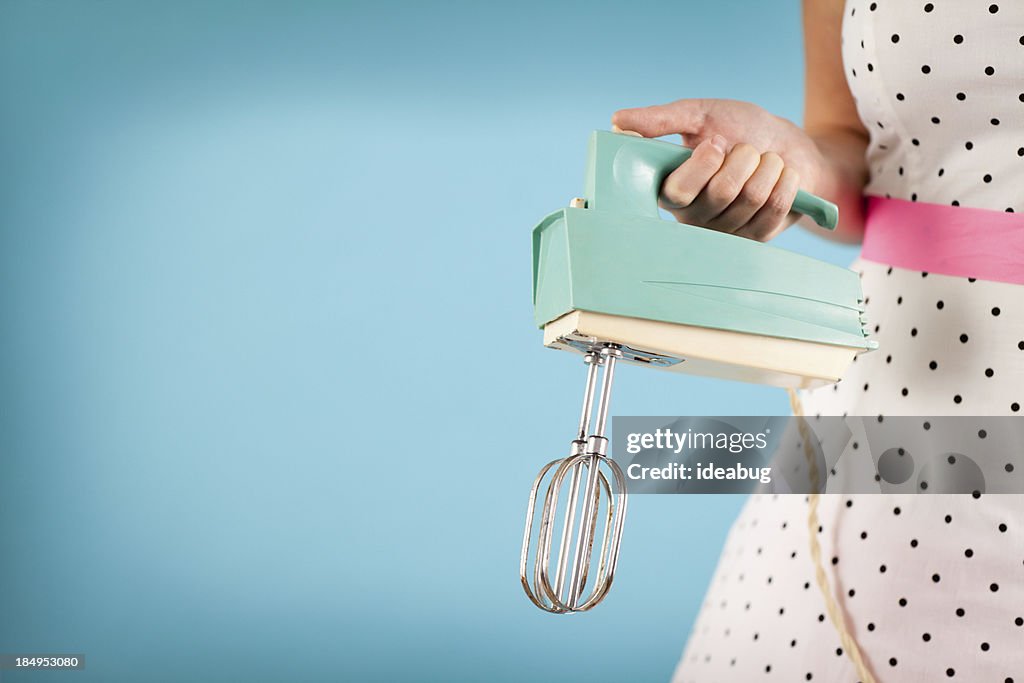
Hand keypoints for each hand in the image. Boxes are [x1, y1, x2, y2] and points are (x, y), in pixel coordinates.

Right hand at [612, 99, 826, 240]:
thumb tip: (616, 121)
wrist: (786, 145)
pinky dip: (785, 180)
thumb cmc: (738, 129)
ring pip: (751, 198)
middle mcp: (694, 217)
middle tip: (746, 149)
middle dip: (744, 157)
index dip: (703, 164)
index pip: (678, 191)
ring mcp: (727, 231)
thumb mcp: (700, 116)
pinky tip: (781, 174)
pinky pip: (774, 208)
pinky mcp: (758, 237)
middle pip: (721, 192)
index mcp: (672, 190)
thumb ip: (660, 119)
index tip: (717, 141)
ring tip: (765, 159)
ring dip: (767, 165)